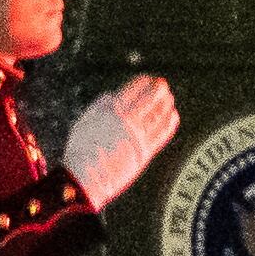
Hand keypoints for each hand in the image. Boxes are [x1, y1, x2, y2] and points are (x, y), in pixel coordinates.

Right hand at [63, 72, 179, 209]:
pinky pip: (163, 132)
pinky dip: (170, 121)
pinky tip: (172, 115)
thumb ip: (100, 106)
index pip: (134, 88)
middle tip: (162, 84)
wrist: (85, 177)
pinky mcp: (146, 151)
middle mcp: (127, 120)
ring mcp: (138, 136)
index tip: (148, 78)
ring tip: (168, 98)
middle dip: (159, 88)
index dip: (144, 81)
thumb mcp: (85, 121)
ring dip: (166, 103)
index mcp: (111, 110)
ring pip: (160, 114)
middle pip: (151, 98)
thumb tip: (112, 95)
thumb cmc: (82, 149)